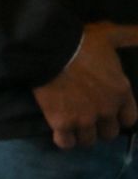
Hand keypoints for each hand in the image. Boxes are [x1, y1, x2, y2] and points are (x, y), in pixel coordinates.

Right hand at [32, 22, 137, 148]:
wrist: (49, 49)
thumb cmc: (81, 42)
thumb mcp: (109, 35)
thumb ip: (129, 36)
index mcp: (121, 92)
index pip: (129, 119)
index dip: (119, 116)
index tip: (109, 111)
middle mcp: (106, 110)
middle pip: (109, 133)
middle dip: (100, 127)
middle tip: (88, 117)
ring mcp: (84, 119)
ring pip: (88, 140)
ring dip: (81, 134)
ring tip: (72, 125)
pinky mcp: (62, 123)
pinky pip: (66, 143)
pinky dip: (63, 139)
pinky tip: (60, 131)